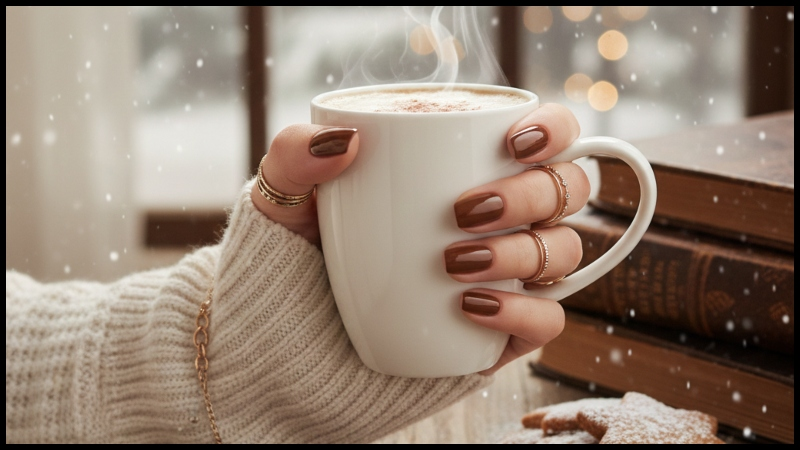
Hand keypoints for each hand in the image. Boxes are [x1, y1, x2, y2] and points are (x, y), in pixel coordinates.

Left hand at [252, 103, 588, 375]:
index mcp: (470, 169)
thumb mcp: (284, 200)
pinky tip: (469, 307)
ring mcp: (510, 275)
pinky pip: (548, 320)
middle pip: (566, 189)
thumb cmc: (302, 257)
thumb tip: (347, 139)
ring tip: (453, 263)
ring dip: (520, 251)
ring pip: (563, 250)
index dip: (552, 129)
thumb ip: (296, 154)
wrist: (295, 340)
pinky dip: (522, 311)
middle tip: (464, 210)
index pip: (546, 135)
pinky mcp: (506, 329)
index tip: (512, 143)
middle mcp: (504, 218)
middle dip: (529, 193)